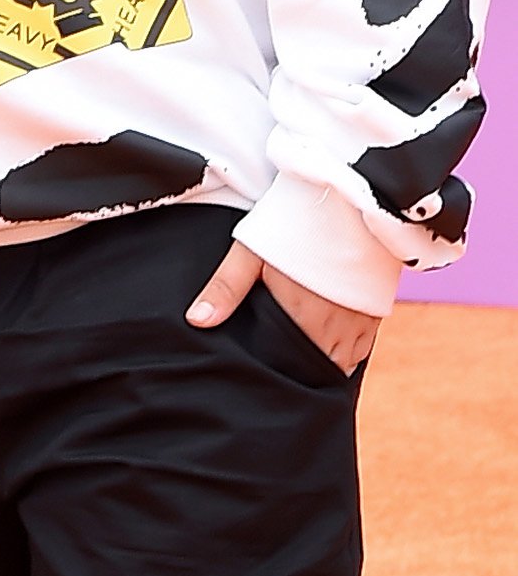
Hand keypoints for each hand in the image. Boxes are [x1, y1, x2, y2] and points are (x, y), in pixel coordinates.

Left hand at [186, 238, 380, 377]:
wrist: (349, 195)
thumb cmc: (295, 220)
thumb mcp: (251, 250)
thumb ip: (225, 288)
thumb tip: (198, 320)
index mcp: (306, 320)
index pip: (298, 370)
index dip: (286, 378)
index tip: (273, 380)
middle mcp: (339, 327)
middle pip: (322, 369)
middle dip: (304, 375)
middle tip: (283, 375)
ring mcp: (362, 319)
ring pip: (345, 360)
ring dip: (326, 364)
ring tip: (302, 365)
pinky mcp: (376, 307)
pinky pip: (363, 345)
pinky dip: (347, 351)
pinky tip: (328, 345)